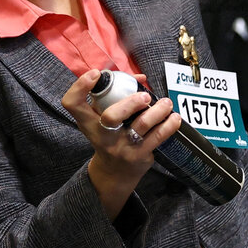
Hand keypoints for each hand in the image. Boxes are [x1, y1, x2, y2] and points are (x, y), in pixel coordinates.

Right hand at [62, 70, 181, 217]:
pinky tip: (175, 118)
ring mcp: (121, 147)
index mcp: (88, 123)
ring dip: (157, 111)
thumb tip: (141, 78)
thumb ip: (116, 97)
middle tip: (144, 96)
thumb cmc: (109, 138)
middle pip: (111, 116)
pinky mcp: (139, 155)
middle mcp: (102, 135)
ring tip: (166, 103)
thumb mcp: (101, 121)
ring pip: (140, 126)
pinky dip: (169, 125)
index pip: (73, 104)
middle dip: (130, 102)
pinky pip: (157, 138)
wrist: (114, 174)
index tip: (95, 74)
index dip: (80, 87)